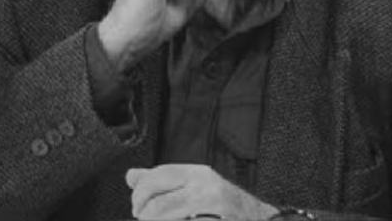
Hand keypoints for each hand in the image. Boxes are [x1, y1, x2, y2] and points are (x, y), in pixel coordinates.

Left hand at [127, 164, 278, 219]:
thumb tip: (132, 176)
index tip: (136, 206)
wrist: (259, 220)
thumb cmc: (224, 205)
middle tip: (144, 218)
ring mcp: (213, 213)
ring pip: (167, 220)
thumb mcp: (195, 185)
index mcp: (199, 175)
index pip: (158, 177)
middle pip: (158, 207)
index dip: (140, 194)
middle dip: (145, 217)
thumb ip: (162, 181)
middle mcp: (206, 191)